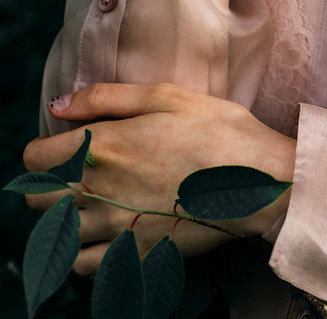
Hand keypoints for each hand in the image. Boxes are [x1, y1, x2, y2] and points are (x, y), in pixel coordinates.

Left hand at [22, 82, 295, 274]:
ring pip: (56, 233)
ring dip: (65, 215)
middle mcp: (98, 191)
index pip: (34, 158)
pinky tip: (105, 231)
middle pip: (37, 197)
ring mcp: (113, 229)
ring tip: (95, 199)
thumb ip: (104, 98)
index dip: (46, 147)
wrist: (257, 181)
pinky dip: (84, 251)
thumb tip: (57, 106)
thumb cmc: (216, 129)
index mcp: (102, 147)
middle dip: (49, 181)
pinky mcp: (133, 255)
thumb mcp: (164, 96)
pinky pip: (82, 265)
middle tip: (82, 168)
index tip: (69, 142)